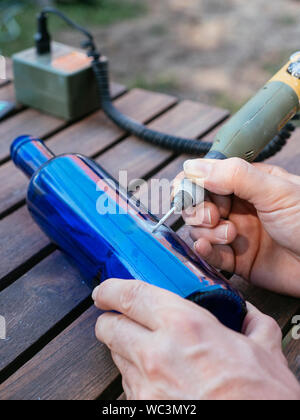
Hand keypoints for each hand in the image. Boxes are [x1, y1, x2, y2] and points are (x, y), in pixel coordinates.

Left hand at [93, 279, 299, 399]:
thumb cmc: (260, 399)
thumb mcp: (265, 351)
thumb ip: (252, 323)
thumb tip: (248, 314)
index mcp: (185, 325)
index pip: (131, 295)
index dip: (111, 289)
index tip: (106, 290)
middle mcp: (157, 354)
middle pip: (110, 327)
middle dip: (111, 320)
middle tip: (120, 318)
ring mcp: (146, 388)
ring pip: (116, 357)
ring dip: (125, 349)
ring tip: (146, 350)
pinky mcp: (142, 411)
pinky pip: (128, 388)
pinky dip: (137, 378)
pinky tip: (158, 380)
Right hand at [179, 158, 299, 296]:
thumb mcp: (275, 191)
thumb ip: (234, 176)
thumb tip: (192, 167)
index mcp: (246, 183)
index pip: (206, 178)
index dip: (192, 185)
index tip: (187, 194)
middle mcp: (238, 206)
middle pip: (198, 204)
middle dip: (198, 210)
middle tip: (213, 216)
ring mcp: (236, 233)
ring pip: (200, 229)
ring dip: (207, 232)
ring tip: (229, 235)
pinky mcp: (237, 259)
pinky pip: (210, 254)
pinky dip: (204, 251)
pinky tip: (207, 249)